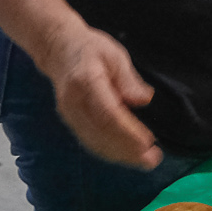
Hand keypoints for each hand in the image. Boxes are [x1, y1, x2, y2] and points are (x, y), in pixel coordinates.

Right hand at [40, 24, 161, 169]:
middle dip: (128, 150)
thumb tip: (144, 100)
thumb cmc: (90, 49)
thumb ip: (128, 80)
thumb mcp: (114, 55)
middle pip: (101, 133)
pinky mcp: (70, 122)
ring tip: (145, 161)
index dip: (127, 132)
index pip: (108, 114)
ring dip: (120, 155)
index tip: (148, 142)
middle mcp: (74, 102)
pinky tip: (126, 156)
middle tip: (152, 159)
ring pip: (95, 142)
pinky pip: (90, 141)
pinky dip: (109, 152)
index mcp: (86, 82)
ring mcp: (69, 114)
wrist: (58, 49)